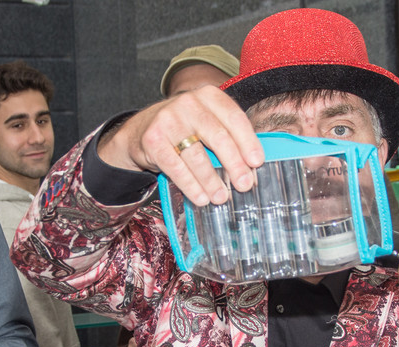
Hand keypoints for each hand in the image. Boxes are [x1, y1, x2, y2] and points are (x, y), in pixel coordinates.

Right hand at [98, 86, 264, 206]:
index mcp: (209, 96)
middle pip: (218, 136)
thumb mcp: (208, 122)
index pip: (234, 118)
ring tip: (221, 197)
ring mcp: (168, 120)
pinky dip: (190, 185)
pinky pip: (175, 167)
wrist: (141, 129)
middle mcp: (189, 103)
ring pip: (196, 155)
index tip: (257, 162)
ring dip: (211, 180)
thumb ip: (229, 136)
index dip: (248, 141)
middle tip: (245, 185)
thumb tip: (253, 166)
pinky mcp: (153, 139)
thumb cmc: (185, 129)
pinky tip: (201, 198)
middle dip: (234, 164)